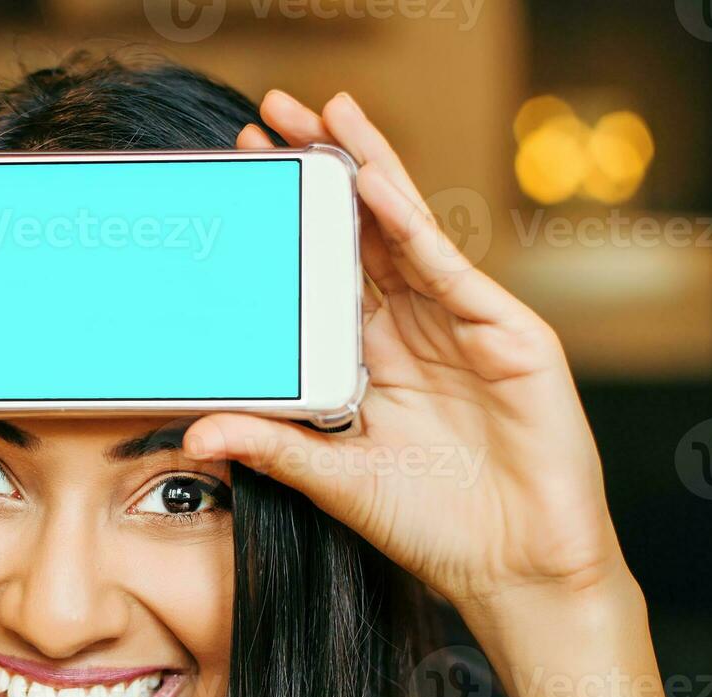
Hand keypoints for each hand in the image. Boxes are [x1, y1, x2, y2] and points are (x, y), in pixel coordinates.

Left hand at [185, 91, 631, 626]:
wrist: (516, 569)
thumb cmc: (432, 526)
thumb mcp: (334, 480)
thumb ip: (272, 448)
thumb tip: (196, 436)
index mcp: (369, 357)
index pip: (321, 271)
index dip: (287, 222)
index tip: (244, 176)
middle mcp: (412, 330)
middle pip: (359, 234)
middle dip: (320, 171)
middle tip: (270, 113)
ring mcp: (461, 325)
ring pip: (405, 232)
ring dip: (364, 169)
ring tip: (324, 115)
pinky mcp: (508, 334)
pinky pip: (450, 268)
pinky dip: (412, 225)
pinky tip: (374, 184)